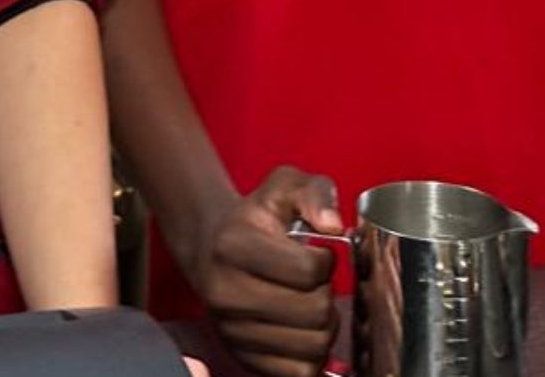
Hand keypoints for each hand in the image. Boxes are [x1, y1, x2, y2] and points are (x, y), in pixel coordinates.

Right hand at [179, 166, 342, 376]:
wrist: (211, 247)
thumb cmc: (254, 219)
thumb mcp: (284, 186)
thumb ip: (315, 194)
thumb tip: (334, 225)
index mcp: (234, 245)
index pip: (307, 271)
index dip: (326, 262)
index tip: (318, 253)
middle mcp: (226, 292)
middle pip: (314, 313)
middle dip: (327, 295)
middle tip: (316, 282)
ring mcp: (231, 329)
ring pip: (311, 347)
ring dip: (323, 326)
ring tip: (309, 303)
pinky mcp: (241, 356)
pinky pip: (297, 372)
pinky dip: (311, 355)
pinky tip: (302, 329)